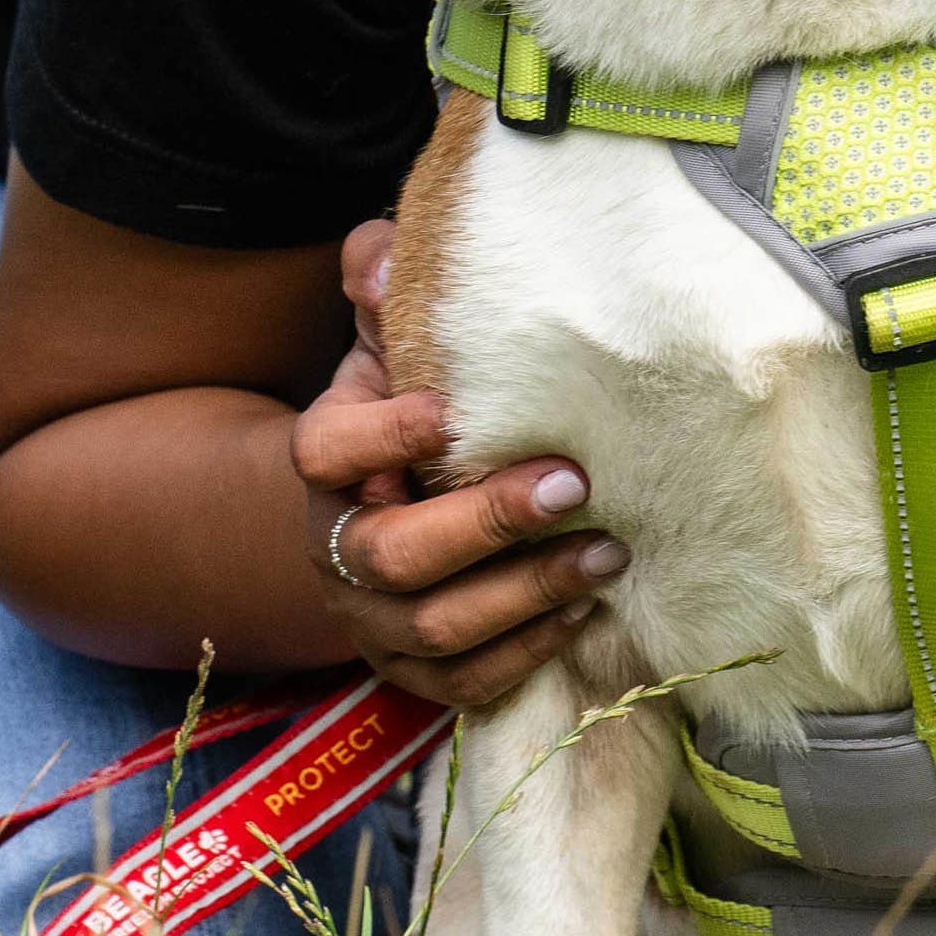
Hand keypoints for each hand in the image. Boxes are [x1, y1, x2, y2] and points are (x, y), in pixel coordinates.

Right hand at [288, 219, 618, 708]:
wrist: (385, 507)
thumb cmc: (407, 407)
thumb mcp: (391, 342)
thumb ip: (384, 288)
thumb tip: (382, 252)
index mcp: (326, 462)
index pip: (325, 452)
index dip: (381, 437)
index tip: (449, 410)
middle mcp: (338, 549)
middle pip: (392, 554)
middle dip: (486, 523)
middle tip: (573, 482)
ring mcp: (375, 621)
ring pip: (438, 629)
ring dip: (528, 592)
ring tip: (609, 550)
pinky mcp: (417, 672)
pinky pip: (469, 683)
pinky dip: (530, 651)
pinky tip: (589, 607)